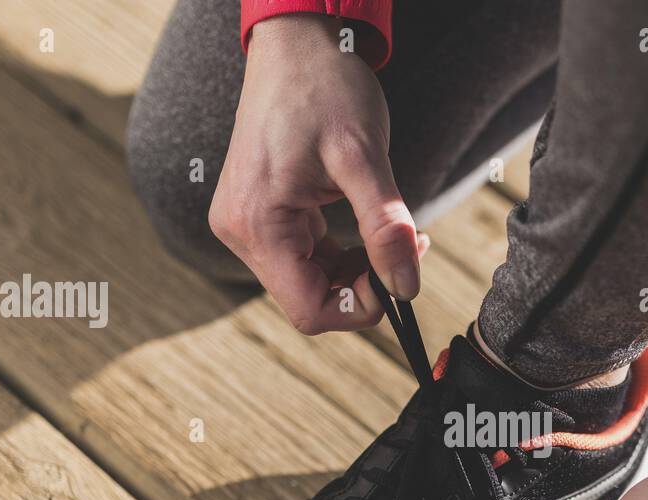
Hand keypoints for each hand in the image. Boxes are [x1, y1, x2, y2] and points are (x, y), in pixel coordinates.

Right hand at [209, 15, 423, 332]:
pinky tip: (366, 227)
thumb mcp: (363, 157)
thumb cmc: (325, 87)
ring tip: (392, 233)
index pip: (310, 309)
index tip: (400, 275)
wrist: (296, 43)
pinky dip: (340, 256)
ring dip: (354, 272)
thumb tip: (407, 288)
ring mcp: (245, 225)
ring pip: (307, 283)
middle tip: (406, 248)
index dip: (361, 307)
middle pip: (308, 300)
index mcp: (258, 223)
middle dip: (362, 286)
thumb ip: (385, 228)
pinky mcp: (258, 216)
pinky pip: (302, 259)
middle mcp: (240, 232)